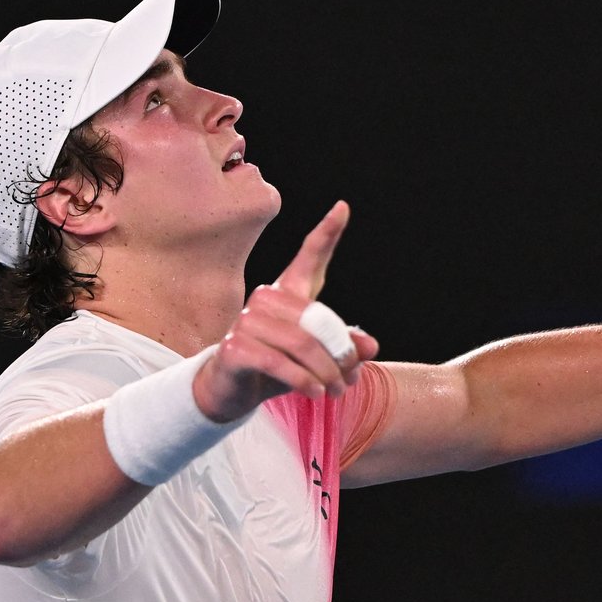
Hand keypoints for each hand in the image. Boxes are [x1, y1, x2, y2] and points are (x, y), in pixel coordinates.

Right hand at [192, 201, 379, 421]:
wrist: (231, 393)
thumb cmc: (276, 369)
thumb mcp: (316, 360)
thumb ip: (342, 349)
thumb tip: (370, 347)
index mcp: (286, 293)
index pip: (308, 258)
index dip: (326, 233)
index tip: (342, 208)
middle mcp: (264, 299)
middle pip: (316, 320)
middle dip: (340, 353)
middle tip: (351, 378)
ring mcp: (246, 321)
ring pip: (300, 344)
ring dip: (325, 373)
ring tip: (336, 391)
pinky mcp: (234, 348)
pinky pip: (277, 362)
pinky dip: (302, 381)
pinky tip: (315, 393)